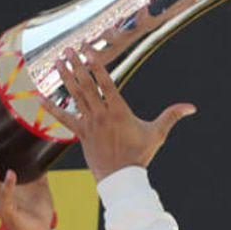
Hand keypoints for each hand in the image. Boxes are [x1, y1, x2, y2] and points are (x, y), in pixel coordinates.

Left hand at [48, 48, 195, 180]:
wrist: (121, 179)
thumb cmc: (139, 156)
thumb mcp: (157, 134)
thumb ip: (171, 116)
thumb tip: (192, 107)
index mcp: (119, 111)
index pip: (105, 83)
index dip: (95, 66)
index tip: (87, 51)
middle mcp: (101, 115)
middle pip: (86, 85)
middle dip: (76, 66)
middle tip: (67, 49)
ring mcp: (89, 124)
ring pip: (75, 96)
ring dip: (66, 78)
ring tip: (57, 62)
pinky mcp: (81, 134)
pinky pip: (63, 118)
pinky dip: (51, 107)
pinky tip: (38, 96)